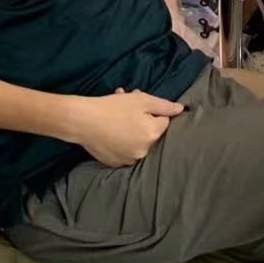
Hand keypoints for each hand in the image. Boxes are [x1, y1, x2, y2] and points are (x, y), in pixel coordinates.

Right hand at [68, 89, 183, 166]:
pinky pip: (124, 150)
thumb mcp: (142, 100)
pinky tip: (110, 130)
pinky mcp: (115, 163)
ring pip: (136, 141)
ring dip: (131, 129)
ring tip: (116, 116)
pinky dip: (121, 141)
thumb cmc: (113, 107)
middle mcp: (144, 151)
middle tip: (127, 106)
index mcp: (153, 134)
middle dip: (142, 119)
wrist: (82, 121)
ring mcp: (129, 159)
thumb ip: (164, 106)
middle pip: (150, 132)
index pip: (164, 121)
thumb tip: (180, 110)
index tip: (139, 105)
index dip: (152, 111)